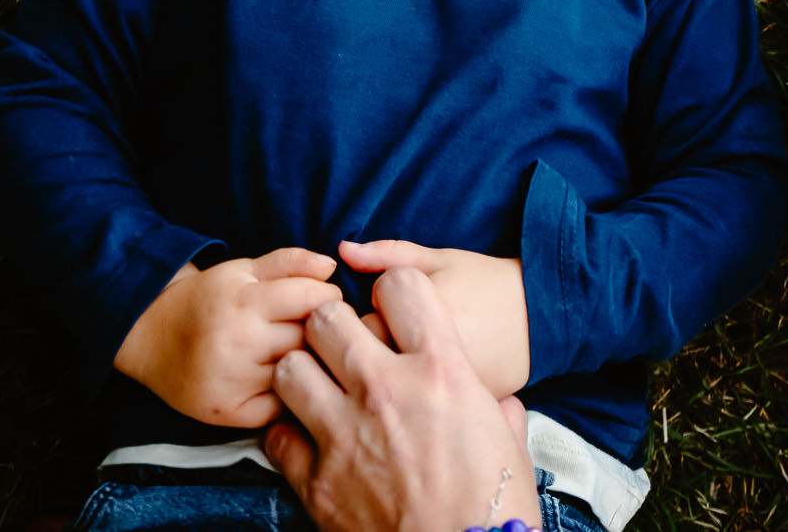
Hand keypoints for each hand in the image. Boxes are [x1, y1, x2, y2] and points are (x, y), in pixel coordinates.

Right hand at [114, 247, 341, 427]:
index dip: (329, 296)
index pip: (316, 299)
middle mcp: (237, 344)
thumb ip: (291, 261)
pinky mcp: (228, 414)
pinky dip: (288, 394)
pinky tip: (280, 379)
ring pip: (301, 373)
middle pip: (311, 338)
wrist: (150, 338)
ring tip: (294, 350)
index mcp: (244, 303)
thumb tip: (331, 266)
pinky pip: (282, 407)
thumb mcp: (243, 270)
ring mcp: (232, 383)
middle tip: (311, 327)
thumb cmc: (207, 299)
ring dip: (306, 362)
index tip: (322, 299)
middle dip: (321, 331)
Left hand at [265, 268, 541, 531]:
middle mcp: (385, 389)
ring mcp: (344, 434)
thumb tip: (499, 405)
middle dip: (334, 325)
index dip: (396, 291)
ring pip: (290, 368)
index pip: (400, 284)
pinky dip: (288, 434)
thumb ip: (496, 407)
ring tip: (319, 387)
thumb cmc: (497, 503)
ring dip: (303, 373)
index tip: (397, 309)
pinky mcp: (316, 482)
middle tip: (345, 345)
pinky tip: (309, 440)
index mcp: (441, 368)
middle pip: (329, 318)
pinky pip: (276, 436)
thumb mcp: (510, 437)